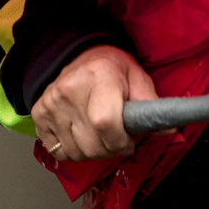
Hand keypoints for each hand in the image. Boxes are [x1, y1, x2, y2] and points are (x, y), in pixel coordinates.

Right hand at [32, 45, 161, 162]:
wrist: (80, 56)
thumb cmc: (114, 69)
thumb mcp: (138, 78)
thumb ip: (151, 105)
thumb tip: (169, 129)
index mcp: (98, 77)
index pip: (105, 122)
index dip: (121, 141)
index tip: (130, 143)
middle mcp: (69, 90)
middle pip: (91, 144)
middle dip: (111, 151)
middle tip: (120, 141)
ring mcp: (51, 104)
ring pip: (75, 152)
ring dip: (93, 153)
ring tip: (102, 136)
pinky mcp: (39, 115)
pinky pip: (58, 151)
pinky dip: (74, 151)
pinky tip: (83, 136)